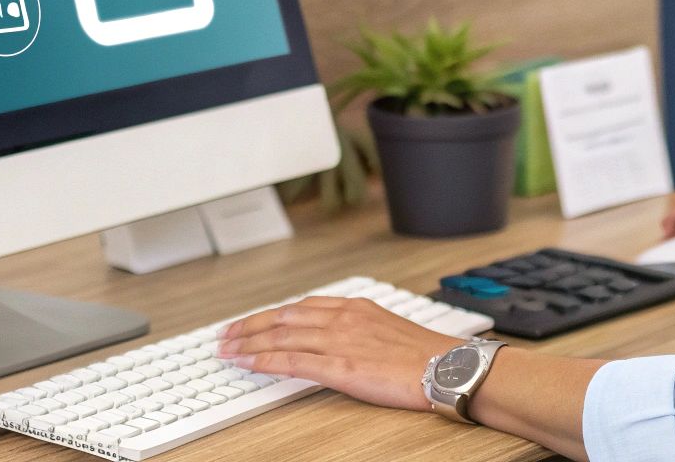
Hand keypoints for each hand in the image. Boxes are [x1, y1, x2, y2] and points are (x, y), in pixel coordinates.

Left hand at [215, 296, 457, 410]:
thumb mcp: (386, 327)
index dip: (269, 314)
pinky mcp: (341, 367)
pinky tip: (249, 363)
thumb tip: (335, 338)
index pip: (299, 306)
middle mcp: (342, 318)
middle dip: (250, 325)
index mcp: (354, 307)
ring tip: (228, 350)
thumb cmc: (424, 353)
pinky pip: (293, 361)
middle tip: (226, 335)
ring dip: (250, 342)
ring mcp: (340, 341)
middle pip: (283, 317)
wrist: (447, 367)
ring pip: (282, 336)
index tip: (250, 321)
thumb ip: (356, 328)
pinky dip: (265, 360)